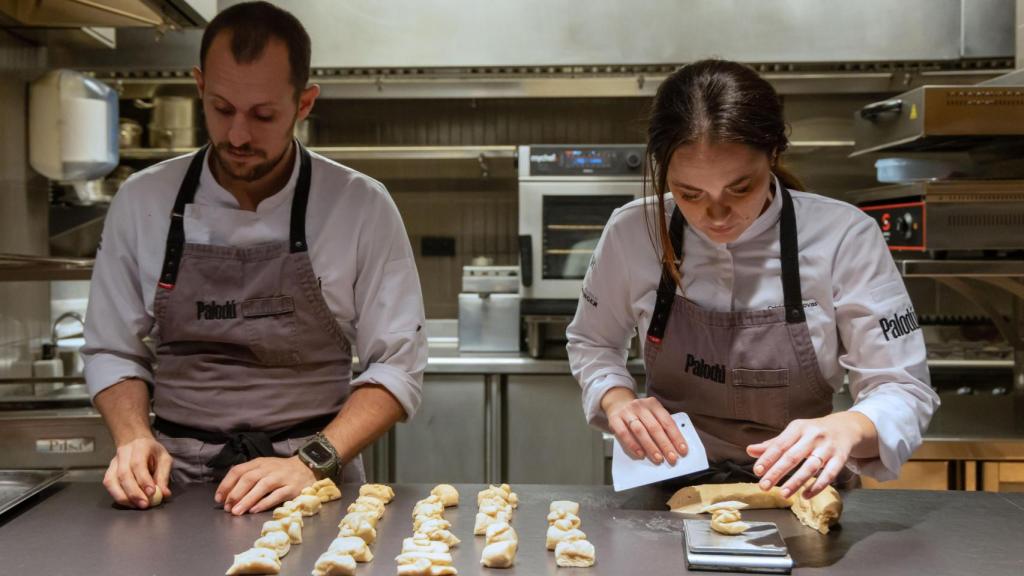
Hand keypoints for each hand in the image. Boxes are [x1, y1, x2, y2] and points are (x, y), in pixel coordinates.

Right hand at [102, 436, 172, 508]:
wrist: (135, 442)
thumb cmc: (152, 452)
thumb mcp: (164, 459)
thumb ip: (164, 476)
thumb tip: (164, 494)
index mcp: (139, 447)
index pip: (138, 464)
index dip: (144, 480)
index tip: (152, 493)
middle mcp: (123, 454)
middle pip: (124, 474)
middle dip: (134, 492)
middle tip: (144, 505)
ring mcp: (113, 463)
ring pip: (112, 481)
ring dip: (124, 497)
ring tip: (136, 506)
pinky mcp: (108, 472)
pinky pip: (109, 486)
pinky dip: (117, 496)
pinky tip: (129, 503)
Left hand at [215, 456, 315, 514]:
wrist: (307, 467)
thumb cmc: (281, 471)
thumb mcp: (263, 467)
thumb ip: (247, 476)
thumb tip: (227, 492)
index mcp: (259, 463)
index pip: (238, 470)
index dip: (226, 484)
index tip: (219, 498)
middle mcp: (269, 468)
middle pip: (249, 478)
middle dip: (235, 493)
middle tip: (227, 508)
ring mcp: (281, 477)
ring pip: (262, 487)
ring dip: (247, 499)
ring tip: (237, 512)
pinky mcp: (292, 488)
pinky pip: (277, 495)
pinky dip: (264, 503)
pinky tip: (255, 510)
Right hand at [602, 387, 687, 465]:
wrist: (617, 404)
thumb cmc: (639, 414)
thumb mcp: (652, 414)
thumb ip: (661, 426)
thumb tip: (674, 446)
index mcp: (653, 404)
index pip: (667, 421)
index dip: (676, 437)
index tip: (682, 450)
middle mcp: (640, 406)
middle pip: (655, 427)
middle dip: (665, 444)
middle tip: (672, 458)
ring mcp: (627, 412)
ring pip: (640, 431)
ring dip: (650, 446)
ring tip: (658, 458)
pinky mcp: (615, 419)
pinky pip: (624, 433)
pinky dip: (633, 445)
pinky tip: (641, 454)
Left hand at [746, 412, 875, 498]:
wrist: (846, 427)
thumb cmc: (813, 433)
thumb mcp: (793, 433)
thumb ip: (773, 444)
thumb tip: (750, 450)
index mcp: (798, 428)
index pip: (779, 445)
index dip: (767, 458)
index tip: (757, 471)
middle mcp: (813, 436)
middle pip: (793, 456)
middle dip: (777, 472)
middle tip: (763, 486)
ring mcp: (828, 447)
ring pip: (811, 466)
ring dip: (796, 482)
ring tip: (783, 494)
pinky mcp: (841, 457)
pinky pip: (829, 474)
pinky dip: (817, 486)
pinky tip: (806, 495)